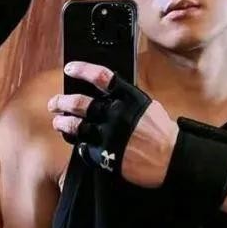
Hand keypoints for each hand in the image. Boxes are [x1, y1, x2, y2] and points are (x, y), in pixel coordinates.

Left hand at [49, 62, 178, 187]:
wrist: (172, 159)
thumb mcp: (146, 106)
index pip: (101, 77)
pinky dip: (79, 145)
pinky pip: (84, 149)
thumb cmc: (162, 132)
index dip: (82, 70)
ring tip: (58, 122)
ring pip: (76, 126)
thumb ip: (126, 98)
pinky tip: (78, 143)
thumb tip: (106, 91)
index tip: (70, 68)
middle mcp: (116, 114)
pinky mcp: (105, 156)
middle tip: (55, 103)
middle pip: (80, 103)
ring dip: (63, 123)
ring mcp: (109, 136)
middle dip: (62, 101)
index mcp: (128, 98)